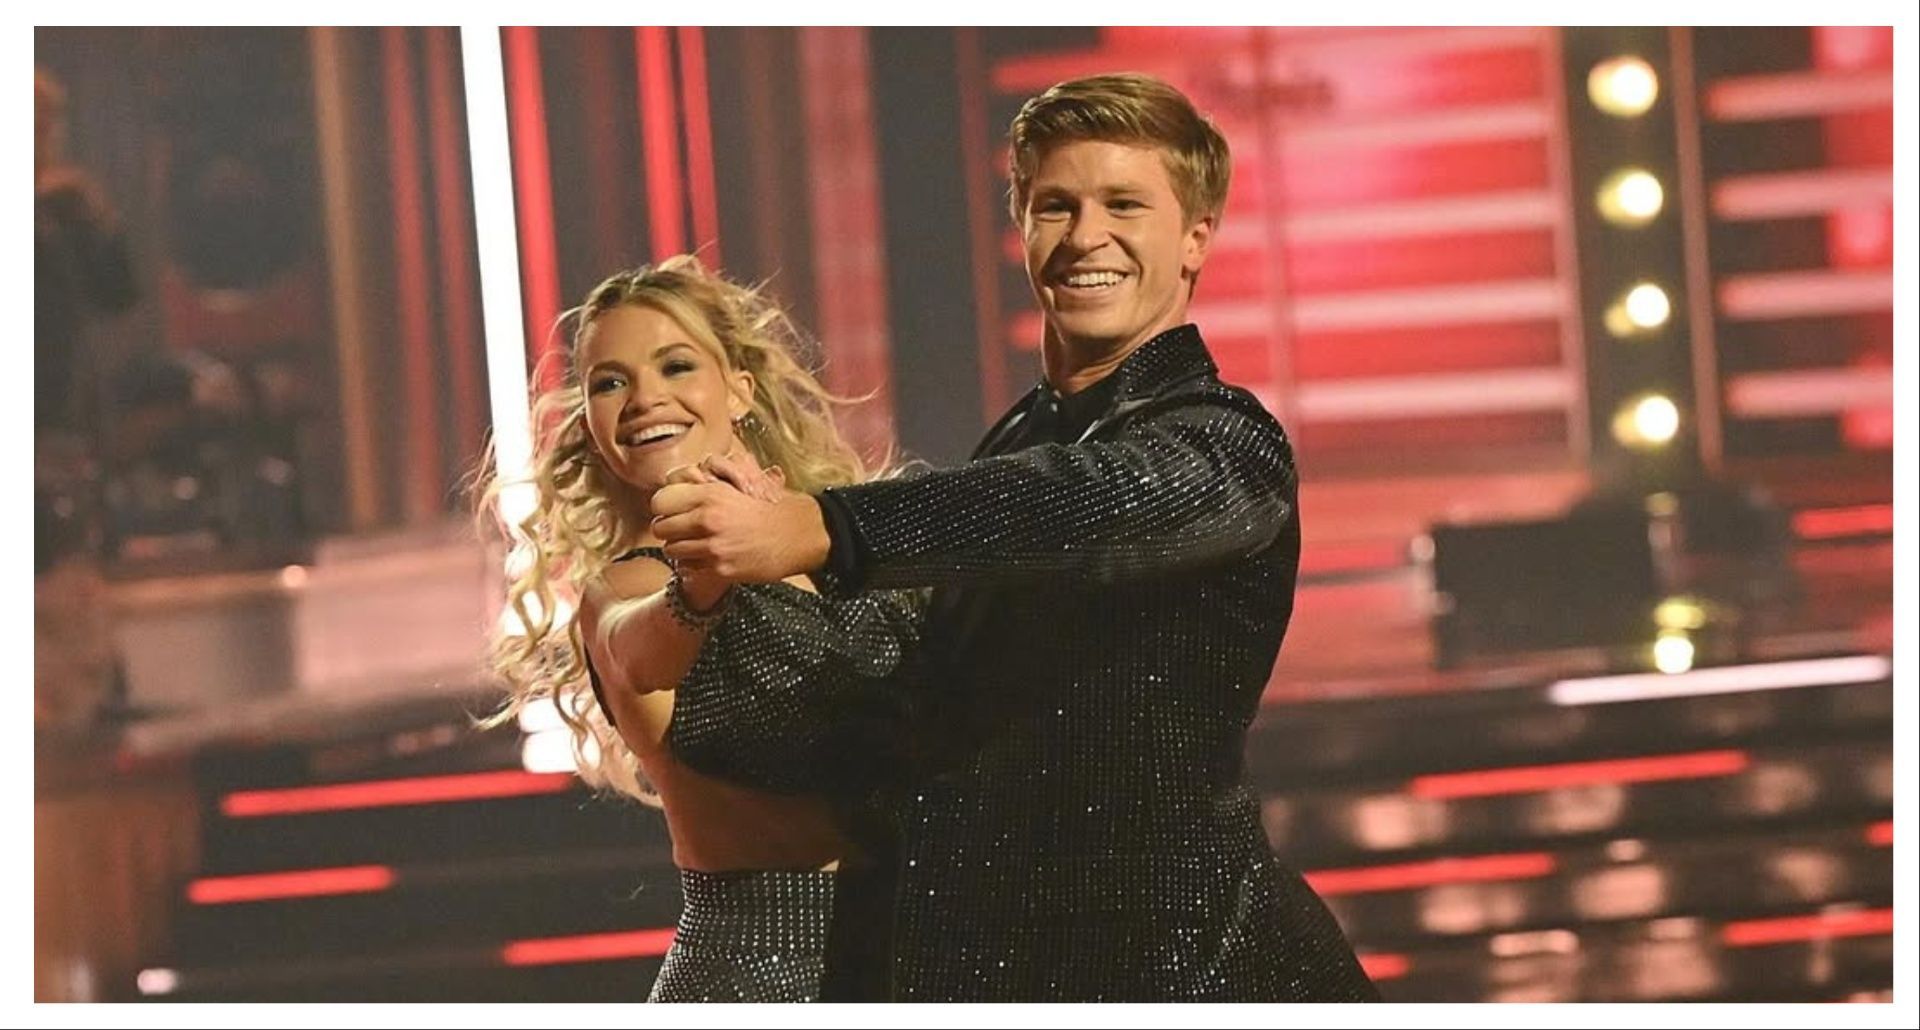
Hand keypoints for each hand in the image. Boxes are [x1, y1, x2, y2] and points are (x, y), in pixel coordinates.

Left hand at [650, 473, 829, 583]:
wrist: (799, 534)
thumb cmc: (771, 508)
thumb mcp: (738, 487)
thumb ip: (707, 488)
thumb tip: (679, 483)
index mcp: (711, 493)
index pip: (660, 501)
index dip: (664, 508)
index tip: (672, 512)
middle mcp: (708, 518)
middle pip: (660, 527)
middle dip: (669, 530)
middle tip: (682, 532)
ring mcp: (713, 546)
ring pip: (671, 550)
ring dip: (680, 549)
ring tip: (695, 546)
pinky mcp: (721, 568)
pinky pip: (688, 568)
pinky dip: (693, 565)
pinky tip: (707, 559)